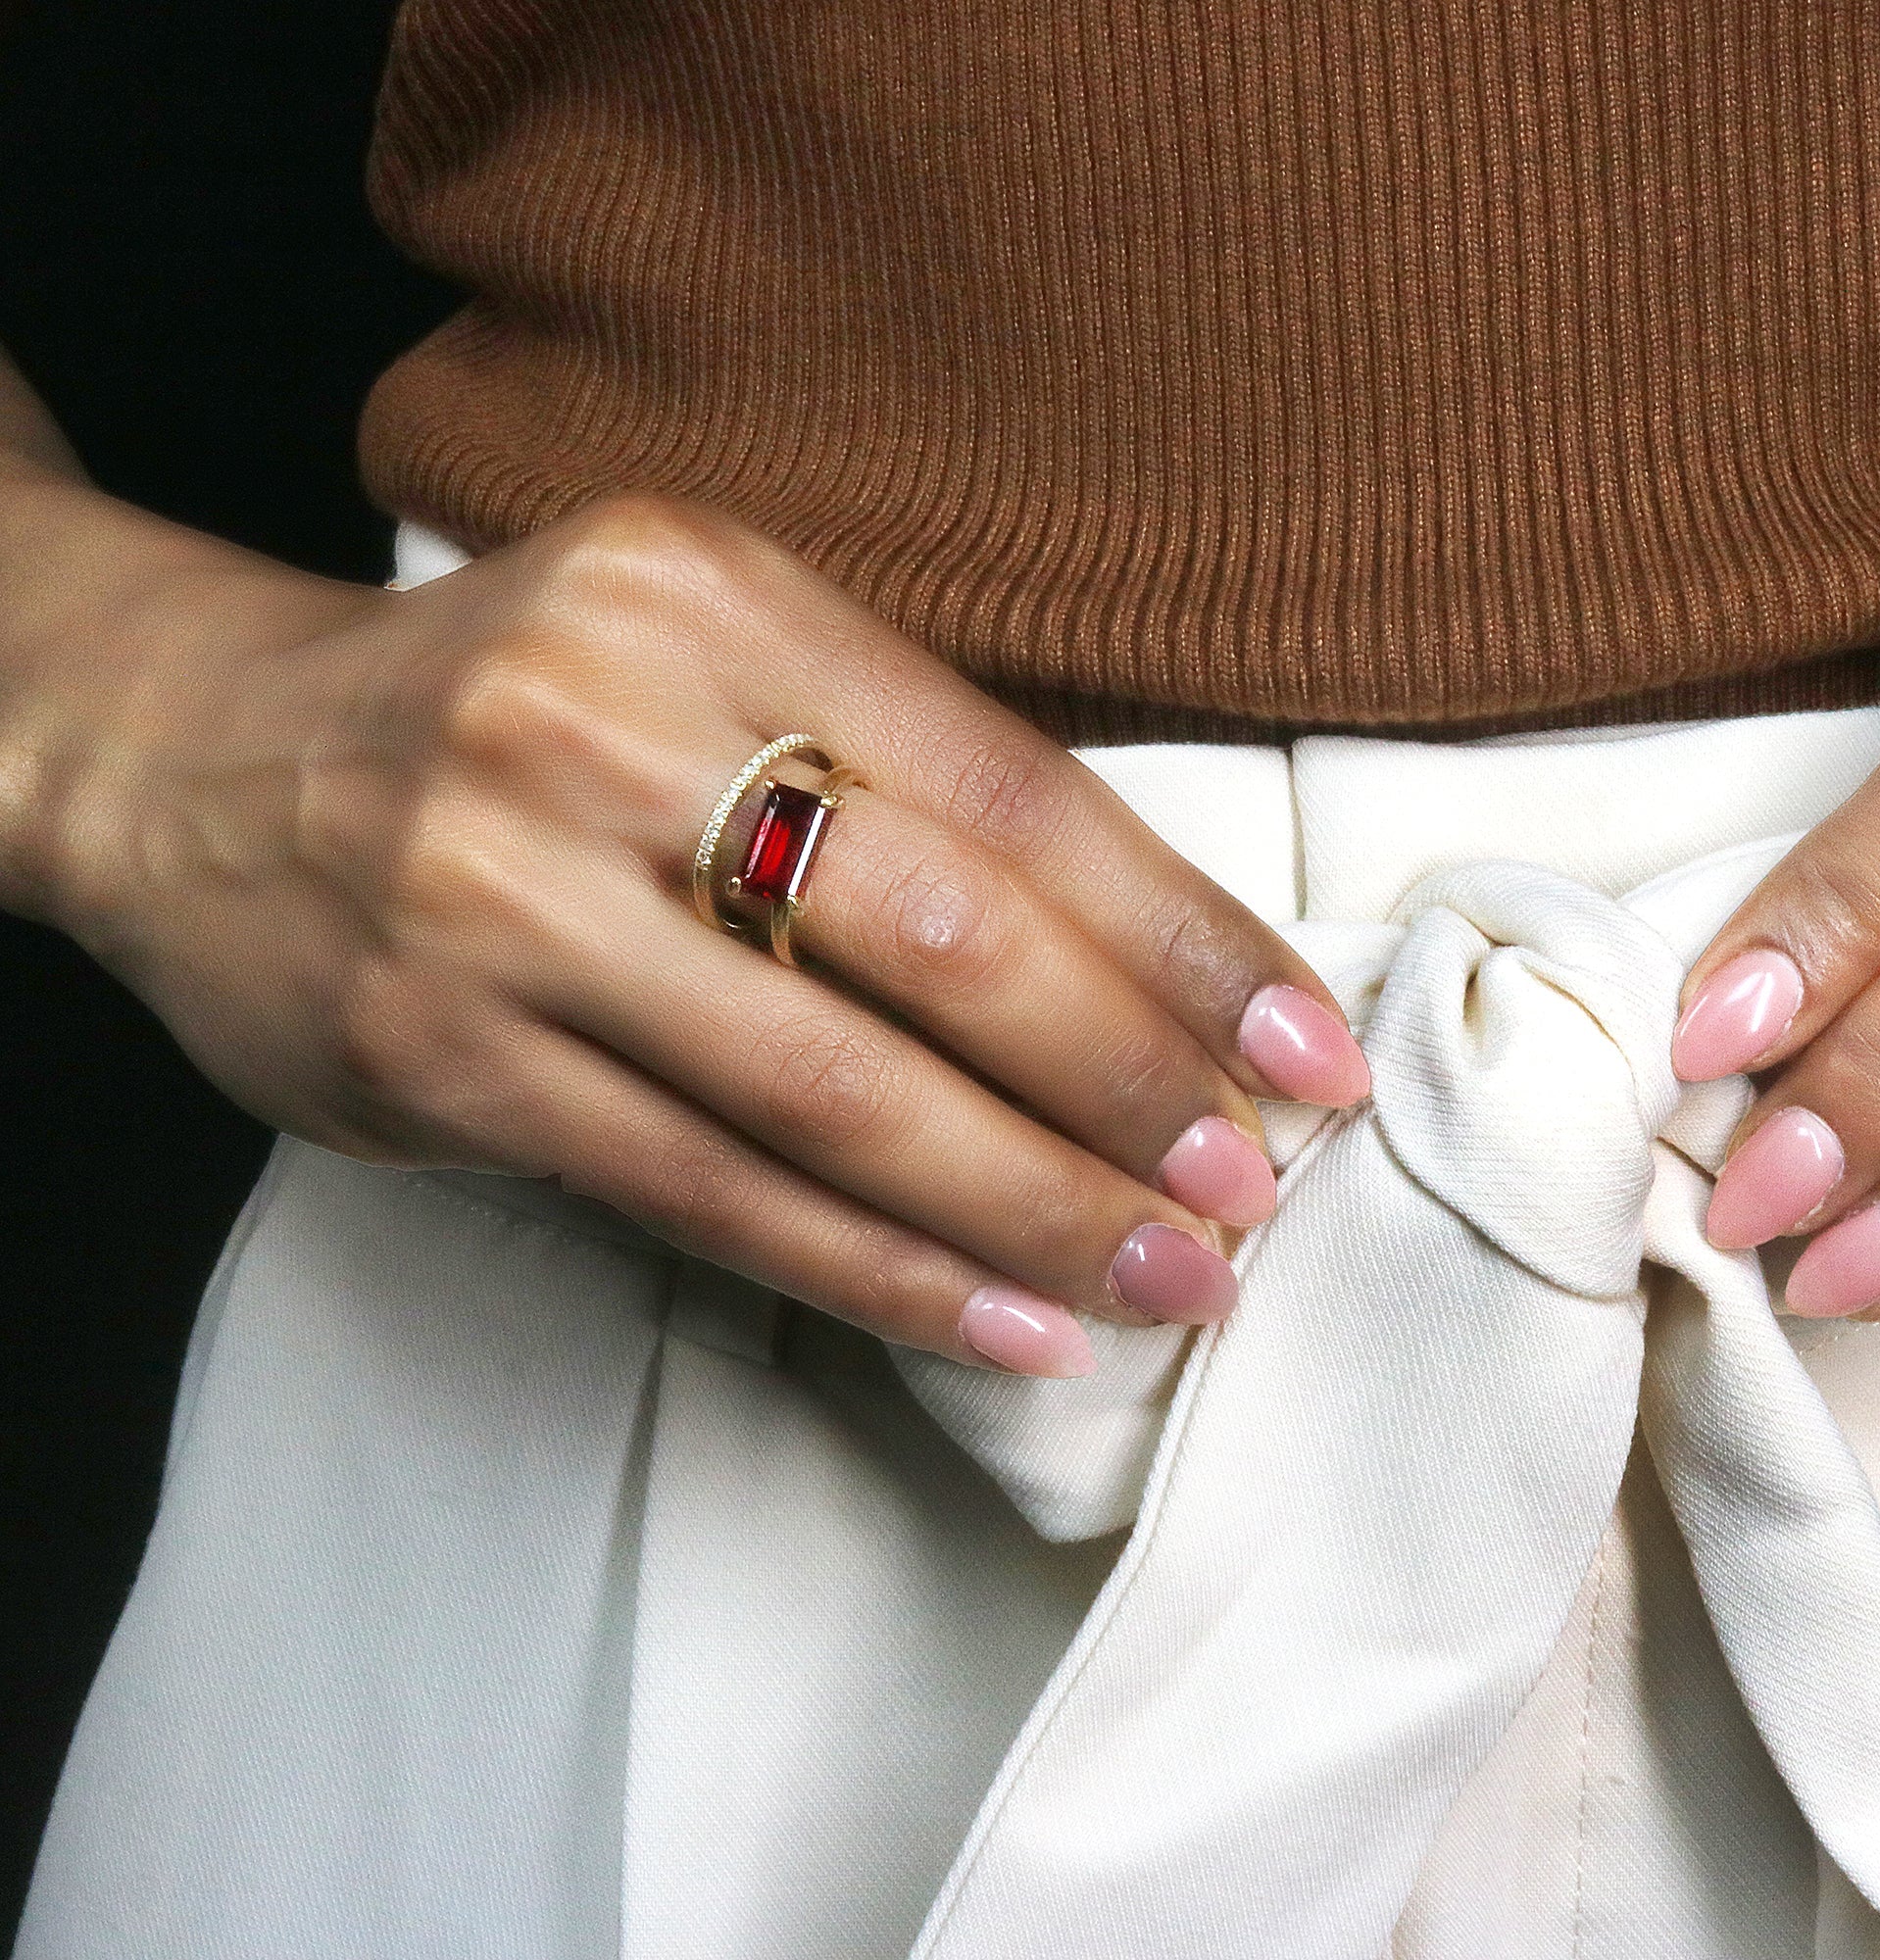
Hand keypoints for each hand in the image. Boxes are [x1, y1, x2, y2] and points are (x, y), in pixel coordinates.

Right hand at [11, 489, 1368, 1373]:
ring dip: (1028, 1207)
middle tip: (1247, 1188)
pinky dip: (879, 1270)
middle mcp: (602, 725)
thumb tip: (1162, 960)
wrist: (193, 757)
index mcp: (711, 594)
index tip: (1300, 1045)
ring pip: (834, 1093)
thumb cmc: (522, 710)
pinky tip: (1000, 1320)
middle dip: (1126, 1084)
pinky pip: (712, 1191)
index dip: (1179, 938)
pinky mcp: (442, 1051)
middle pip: (942, 940)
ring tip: (1163, 1279)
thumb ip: (900, 760)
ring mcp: (505, 895)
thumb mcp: (703, 648)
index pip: (1014, 791)